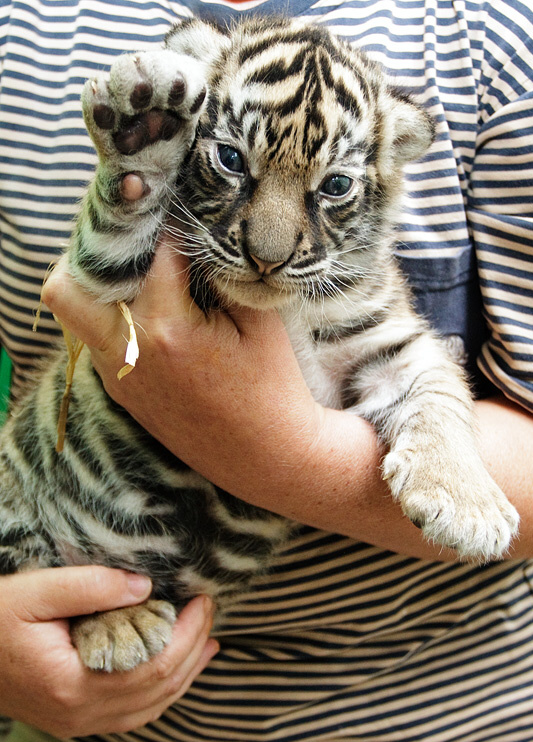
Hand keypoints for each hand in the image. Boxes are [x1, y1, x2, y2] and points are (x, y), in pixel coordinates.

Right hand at [0, 567, 217, 737]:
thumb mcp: (35, 591)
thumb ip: (91, 586)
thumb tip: (144, 587)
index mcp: (72, 684)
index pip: (154, 666)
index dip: (188, 633)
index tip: (203, 600)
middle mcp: (79, 714)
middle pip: (159, 689)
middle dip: (194, 648)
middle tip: (209, 611)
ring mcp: (77, 722)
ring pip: (150, 707)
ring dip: (185, 673)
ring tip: (208, 643)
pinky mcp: (74, 718)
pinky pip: (131, 713)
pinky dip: (161, 691)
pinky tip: (173, 670)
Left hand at [42, 238, 322, 505]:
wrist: (265, 457)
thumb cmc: (272, 389)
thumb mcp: (257, 321)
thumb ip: (221, 272)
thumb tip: (195, 233)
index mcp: (168, 329)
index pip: (148, 250)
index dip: (166, 222)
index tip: (179, 210)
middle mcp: (128, 352)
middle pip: (70, 281)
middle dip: (100, 251)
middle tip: (138, 240)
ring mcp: (118, 375)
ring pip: (74, 311)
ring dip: (100, 283)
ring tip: (140, 272)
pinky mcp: (119, 390)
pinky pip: (93, 338)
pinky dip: (111, 314)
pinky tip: (148, 309)